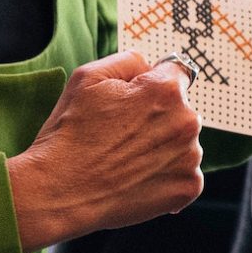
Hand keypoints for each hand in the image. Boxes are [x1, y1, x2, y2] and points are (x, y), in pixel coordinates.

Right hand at [6, 49, 204, 250]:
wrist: (60, 192)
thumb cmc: (70, 134)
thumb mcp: (88, 77)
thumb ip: (129, 60)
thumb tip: (151, 66)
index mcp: (166, 90)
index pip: (177, 74)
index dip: (153, 85)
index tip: (137, 102)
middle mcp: (187, 121)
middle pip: (181, 110)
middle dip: (158, 117)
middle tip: (122, 135)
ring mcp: (191, 157)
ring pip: (183, 143)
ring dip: (163, 147)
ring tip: (126, 159)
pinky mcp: (188, 187)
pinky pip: (184, 173)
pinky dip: (166, 176)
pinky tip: (136, 178)